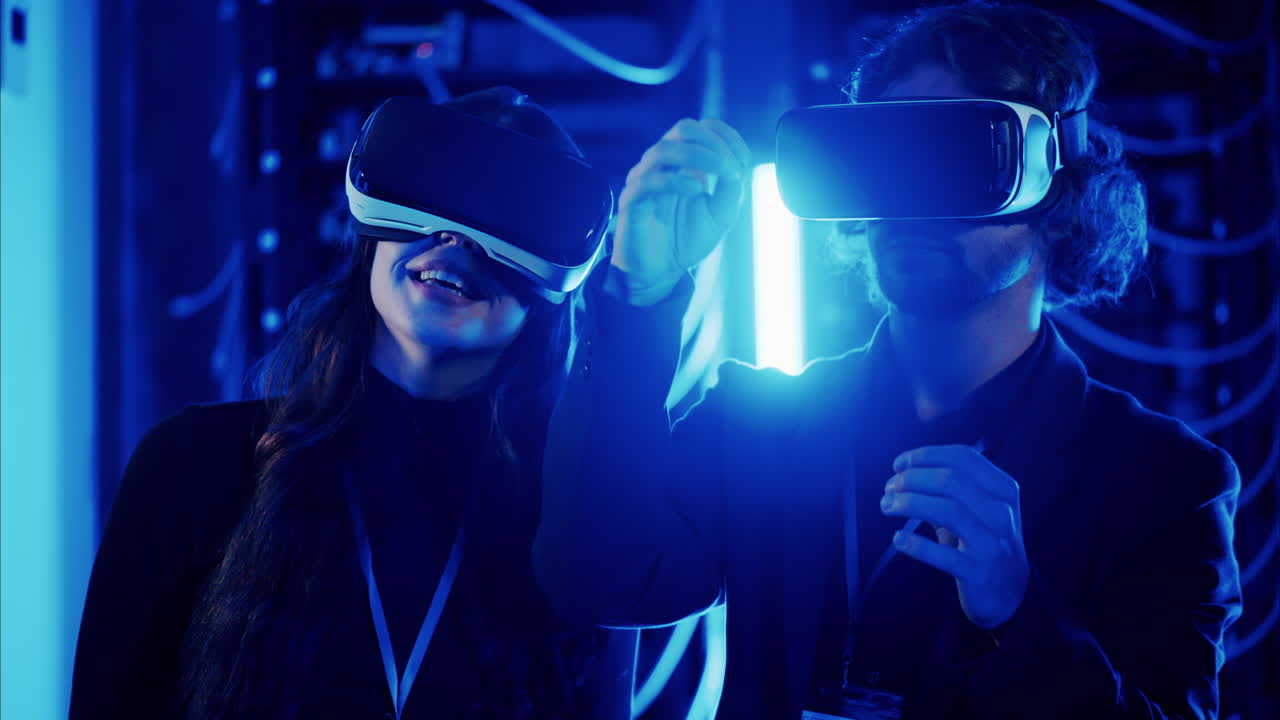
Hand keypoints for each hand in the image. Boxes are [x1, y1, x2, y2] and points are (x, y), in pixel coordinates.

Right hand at [611, 117, 749, 303]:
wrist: (661, 272)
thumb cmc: (687, 239)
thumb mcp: (722, 213)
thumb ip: (732, 188)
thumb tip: (737, 167)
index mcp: (683, 162)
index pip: (702, 129)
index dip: (727, 137)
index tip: (744, 160)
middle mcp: (662, 165)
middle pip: (683, 128)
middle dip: (712, 142)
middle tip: (730, 168)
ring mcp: (644, 179)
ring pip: (664, 149)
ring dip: (698, 156)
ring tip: (721, 174)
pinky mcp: (631, 201)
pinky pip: (648, 180)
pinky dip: (676, 181)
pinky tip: (697, 191)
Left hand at [880, 444, 1028, 630]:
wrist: (1008, 593)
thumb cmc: (982, 542)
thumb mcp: (975, 509)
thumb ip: (947, 488)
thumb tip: (903, 471)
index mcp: (1002, 489)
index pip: (962, 457)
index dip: (925, 455)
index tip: (898, 464)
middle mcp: (1001, 512)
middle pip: (951, 480)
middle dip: (912, 479)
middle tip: (888, 488)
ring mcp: (993, 543)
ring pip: (949, 510)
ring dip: (910, 503)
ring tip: (887, 506)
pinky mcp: (979, 572)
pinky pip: (944, 555)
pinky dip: (917, 545)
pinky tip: (898, 539)